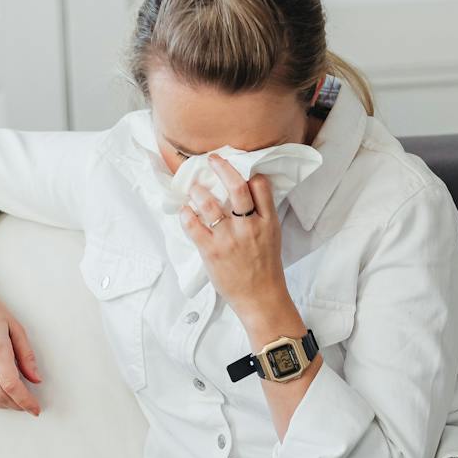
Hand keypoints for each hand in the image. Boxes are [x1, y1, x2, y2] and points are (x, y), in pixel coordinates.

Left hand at [179, 157, 287, 324]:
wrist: (260, 298)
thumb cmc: (266, 268)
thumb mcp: (272, 237)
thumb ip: (261, 215)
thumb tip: (246, 192)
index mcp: (267, 222)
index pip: (261, 186)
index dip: (250, 174)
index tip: (240, 172)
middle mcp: (249, 227)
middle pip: (236, 187)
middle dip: (222, 167)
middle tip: (211, 159)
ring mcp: (229, 239)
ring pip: (210, 203)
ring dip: (198, 191)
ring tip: (194, 188)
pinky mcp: (212, 252)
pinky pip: (194, 225)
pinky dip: (186, 214)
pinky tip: (185, 211)